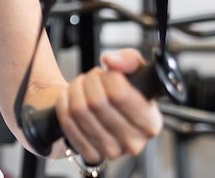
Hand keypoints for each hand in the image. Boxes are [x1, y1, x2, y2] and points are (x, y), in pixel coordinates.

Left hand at [55, 49, 162, 163]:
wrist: (107, 115)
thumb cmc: (124, 95)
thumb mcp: (135, 72)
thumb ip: (128, 60)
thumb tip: (111, 61)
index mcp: (150, 122)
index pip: (120, 94)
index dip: (107, 78)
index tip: (108, 73)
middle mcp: (134, 141)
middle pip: (96, 101)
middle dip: (90, 81)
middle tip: (92, 78)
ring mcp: (111, 151)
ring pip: (79, 109)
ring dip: (75, 90)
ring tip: (82, 86)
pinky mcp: (91, 154)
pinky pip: (67, 122)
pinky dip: (64, 104)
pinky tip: (71, 98)